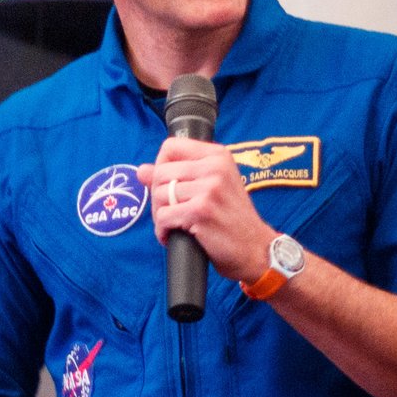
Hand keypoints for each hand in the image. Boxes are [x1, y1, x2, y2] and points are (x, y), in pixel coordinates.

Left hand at [139, 137, 274, 282]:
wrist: (255, 249)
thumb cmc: (232, 219)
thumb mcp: (211, 187)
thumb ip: (177, 175)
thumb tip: (141, 170)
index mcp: (218, 156)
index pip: (171, 146)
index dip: (160, 166)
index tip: (168, 185)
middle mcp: (215, 167)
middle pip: (160, 172)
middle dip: (157, 197)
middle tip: (170, 213)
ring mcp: (209, 188)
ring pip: (159, 195)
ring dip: (160, 215)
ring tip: (174, 225)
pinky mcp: (201, 211)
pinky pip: (163, 217)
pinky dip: (163, 231)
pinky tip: (173, 236)